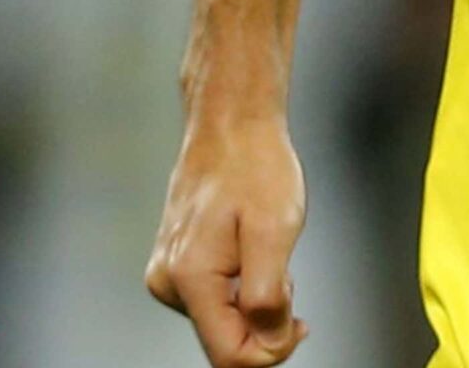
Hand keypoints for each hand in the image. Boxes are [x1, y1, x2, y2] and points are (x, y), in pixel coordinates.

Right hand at [146, 117, 309, 364]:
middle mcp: (169, 282)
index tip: (299, 320)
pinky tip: (250, 249)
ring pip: (224, 321)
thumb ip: (268, 296)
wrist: (231, 124)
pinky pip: (216, 299)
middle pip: (227, 342)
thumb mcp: (275, 230)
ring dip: (256, 300)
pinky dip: (243, 286)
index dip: (273, 351)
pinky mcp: (176, 265)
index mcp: (189, 278)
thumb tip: (268, 342)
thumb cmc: (254, 166)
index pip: (230, 357)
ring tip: (266, 251)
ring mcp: (168, 273)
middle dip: (266, 320)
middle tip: (284, 272)